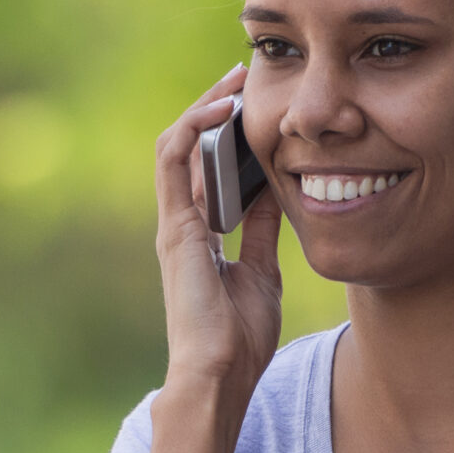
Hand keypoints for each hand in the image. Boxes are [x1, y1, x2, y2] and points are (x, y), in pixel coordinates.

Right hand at [153, 65, 283, 412]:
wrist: (218, 375)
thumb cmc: (239, 338)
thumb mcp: (262, 271)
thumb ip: (263, 230)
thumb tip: (279, 191)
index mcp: (201, 235)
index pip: (208, 168)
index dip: (230, 134)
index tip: (259, 107)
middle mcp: (181, 223)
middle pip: (191, 149)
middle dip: (216, 109)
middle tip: (245, 77)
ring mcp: (174, 223)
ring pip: (177, 145)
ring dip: (204, 108)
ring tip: (233, 81)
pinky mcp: (174, 226)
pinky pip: (174, 161)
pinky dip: (194, 128)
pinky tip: (222, 110)